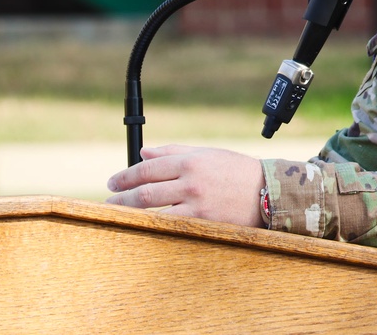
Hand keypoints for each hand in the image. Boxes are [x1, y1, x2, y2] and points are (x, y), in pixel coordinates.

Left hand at [106, 145, 264, 227]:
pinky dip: (152, 225)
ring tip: (118, 212)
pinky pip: (169, 225)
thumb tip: (143, 153)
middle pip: (145, 192)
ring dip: (130, 212)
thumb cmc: (236, 170)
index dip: (126, 176)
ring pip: (153, 211)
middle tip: (109, 199)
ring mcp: (196, 205)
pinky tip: (142, 225)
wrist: (267, 192)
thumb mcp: (207, 153)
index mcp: (191, 161)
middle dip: (121, 196)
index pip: (148, 168)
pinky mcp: (203, 222)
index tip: (113, 181)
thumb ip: (173, 152)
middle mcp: (191, 182)